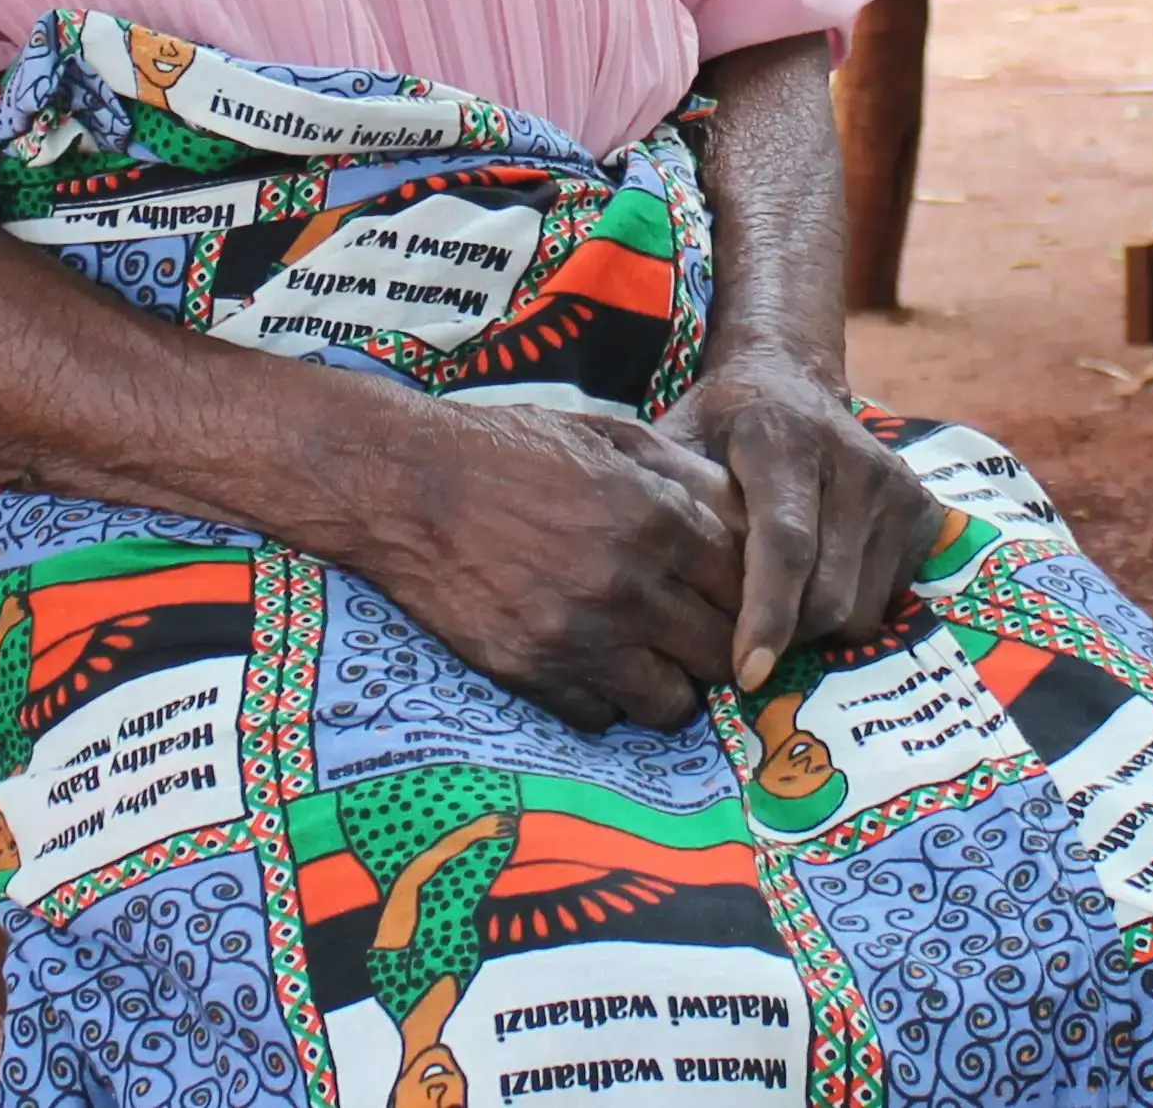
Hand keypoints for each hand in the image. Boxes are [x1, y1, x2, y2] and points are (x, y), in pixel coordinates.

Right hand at [346, 403, 746, 735]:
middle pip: (721, 654)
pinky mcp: (533, 672)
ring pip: (671, 703)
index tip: (721, 596)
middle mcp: (629, 584)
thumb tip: (740, 513)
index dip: (740, 594)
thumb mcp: (605, 435)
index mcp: (656, 517)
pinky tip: (583, 663)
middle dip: (712, 646)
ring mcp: (581, 636)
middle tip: (688, 634)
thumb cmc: (508, 449)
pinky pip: (600, 718)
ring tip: (640, 658)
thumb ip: (680, 474)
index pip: (747, 588)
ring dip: (663, 684)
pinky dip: (599, 698)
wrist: (406, 482)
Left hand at [667, 358, 940, 691]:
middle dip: (785, 636)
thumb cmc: (721, 426)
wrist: (790, 381)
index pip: (785, 545)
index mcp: (783, 438)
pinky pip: (888, 601)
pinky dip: (849, 611)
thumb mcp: (679, 443)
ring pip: (862, 609)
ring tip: (776, 608)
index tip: (745, 673)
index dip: (766, 615)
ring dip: (816, 631)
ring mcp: (897, 488)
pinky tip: (815, 585)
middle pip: (827, 594)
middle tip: (742, 642)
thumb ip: (666, 504)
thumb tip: (644, 589)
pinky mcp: (925, 512)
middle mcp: (853, 460)